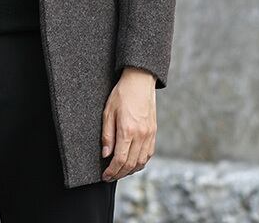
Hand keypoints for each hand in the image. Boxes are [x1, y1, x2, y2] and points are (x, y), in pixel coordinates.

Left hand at [100, 66, 156, 181]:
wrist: (140, 81)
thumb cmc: (122, 94)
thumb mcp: (108, 112)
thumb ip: (107, 135)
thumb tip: (106, 154)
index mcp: (128, 130)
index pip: (120, 160)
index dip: (112, 171)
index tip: (105, 176)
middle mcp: (141, 135)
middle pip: (131, 164)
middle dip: (119, 174)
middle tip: (110, 177)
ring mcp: (149, 134)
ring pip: (142, 162)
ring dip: (130, 170)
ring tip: (120, 171)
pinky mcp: (154, 132)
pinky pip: (149, 153)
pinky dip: (141, 162)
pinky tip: (133, 162)